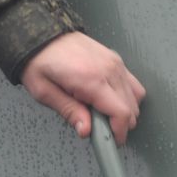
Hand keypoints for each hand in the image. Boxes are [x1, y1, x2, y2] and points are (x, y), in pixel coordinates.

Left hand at [21, 32, 146, 145]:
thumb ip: (69, 112)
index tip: (111, 141)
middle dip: (119, 124)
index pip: (121, 113)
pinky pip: (132, 83)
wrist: (41, 34)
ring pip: (136, 96)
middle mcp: (108, 69)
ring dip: (124, 110)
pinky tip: (108, 99)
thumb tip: (86, 130)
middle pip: (131, 108)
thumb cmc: (40, 61)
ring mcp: (114, 62)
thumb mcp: (45, 92)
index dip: (119, 133)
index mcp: (91, 79)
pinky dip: (126, 96)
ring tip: (101, 112)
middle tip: (99, 127)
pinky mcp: (115, 58)